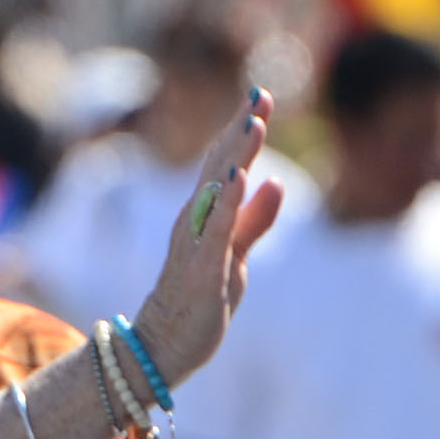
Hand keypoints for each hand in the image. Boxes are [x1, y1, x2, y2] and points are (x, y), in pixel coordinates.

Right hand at [133, 88, 286, 387]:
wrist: (165, 344)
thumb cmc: (201, 297)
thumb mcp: (237, 252)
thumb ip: (255, 218)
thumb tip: (275, 182)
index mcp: (204, 214)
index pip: (225, 162)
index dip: (242, 129)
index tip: (261, 96)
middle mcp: (195, 220)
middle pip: (219, 165)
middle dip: (240, 129)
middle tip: (259, 94)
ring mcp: (197, 242)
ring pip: (216, 190)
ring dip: (235, 155)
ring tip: (253, 123)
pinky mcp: (203, 268)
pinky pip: (215, 230)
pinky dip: (226, 202)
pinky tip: (237, 178)